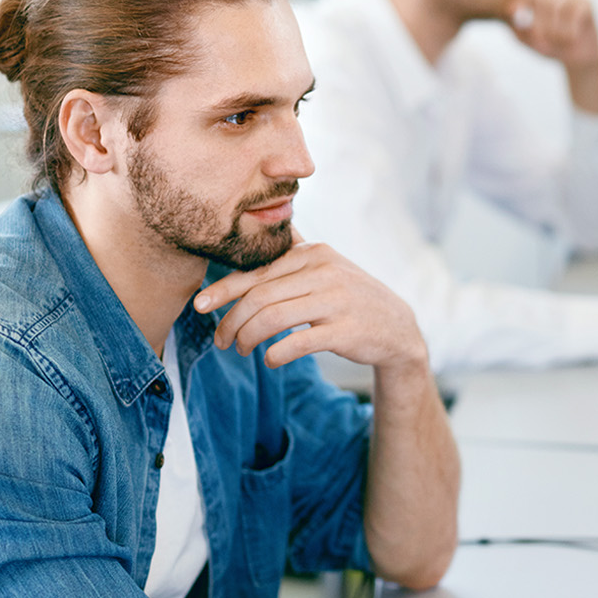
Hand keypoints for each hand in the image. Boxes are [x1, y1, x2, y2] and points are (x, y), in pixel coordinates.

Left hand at [193, 231, 426, 371]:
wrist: (397, 327)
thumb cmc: (349, 298)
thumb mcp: (324, 268)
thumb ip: (291, 256)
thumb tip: (249, 236)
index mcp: (313, 253)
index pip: (257, 272)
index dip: (223, 290)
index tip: (200, 306)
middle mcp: (324, 272)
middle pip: (259, 297)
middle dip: (232, 321)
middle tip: (221, 341)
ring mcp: (336, 301)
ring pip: (273, 319)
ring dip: (248, 339)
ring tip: (241, 351)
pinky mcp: (345, 331)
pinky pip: (297, 343)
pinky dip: (275, 354)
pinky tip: (269, 360)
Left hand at [509, 0, 597, 113]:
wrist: (578, 59)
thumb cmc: (552, 48)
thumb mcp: (530, 42)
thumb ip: (518, 28)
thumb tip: (511, 11)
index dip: (521, 3)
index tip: (518, 19)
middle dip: (540, 25)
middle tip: (542, 45)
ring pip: (557, 6)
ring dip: (556, 30)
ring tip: (559, 43)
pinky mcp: (587, 1)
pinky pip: (575, 13)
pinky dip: (570, 31)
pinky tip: (573, 38)